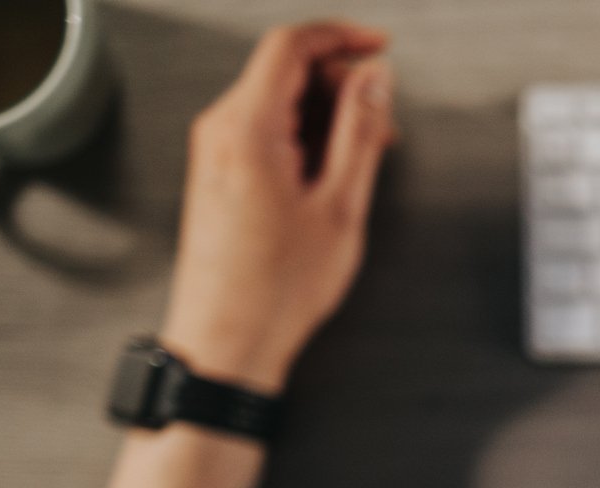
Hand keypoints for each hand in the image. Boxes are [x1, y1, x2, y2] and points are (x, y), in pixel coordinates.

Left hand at [158, 22, 395, 391]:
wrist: (227, 339)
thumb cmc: (277, 288)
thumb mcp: (339, 206)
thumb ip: (360, 132)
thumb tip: (373, 80)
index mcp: (248, 128)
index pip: (291, 46)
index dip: (341, 36)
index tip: (380, 46)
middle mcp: (221, 130)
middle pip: (284, 70)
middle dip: (341, 84)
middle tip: (384, 123)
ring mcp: (215, 151)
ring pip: (277, 101)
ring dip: (326, 115)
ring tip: (363, 159)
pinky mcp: (219, 173)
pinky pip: (265, 130)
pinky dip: (304, 136)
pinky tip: (331, 174)